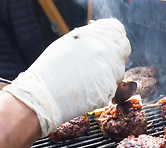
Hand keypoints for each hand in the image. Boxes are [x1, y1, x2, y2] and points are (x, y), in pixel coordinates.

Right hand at [4, 18, 130, 136]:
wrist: (44, 96)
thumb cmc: (51, 68)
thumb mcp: (70, 43)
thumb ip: (91, 38)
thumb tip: (102, 38)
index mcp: (97, 37)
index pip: (118, 33)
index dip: (113, 39)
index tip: (107, 46)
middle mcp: (107, 53)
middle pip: (121, 53)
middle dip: (111, 58)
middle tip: (94, 65)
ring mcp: (110, 74)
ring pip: (117, 72)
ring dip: (107, 74)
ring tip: (85, 78)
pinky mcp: (108, 92)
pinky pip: (111, 88)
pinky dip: (101, 89)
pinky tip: (85, 89)